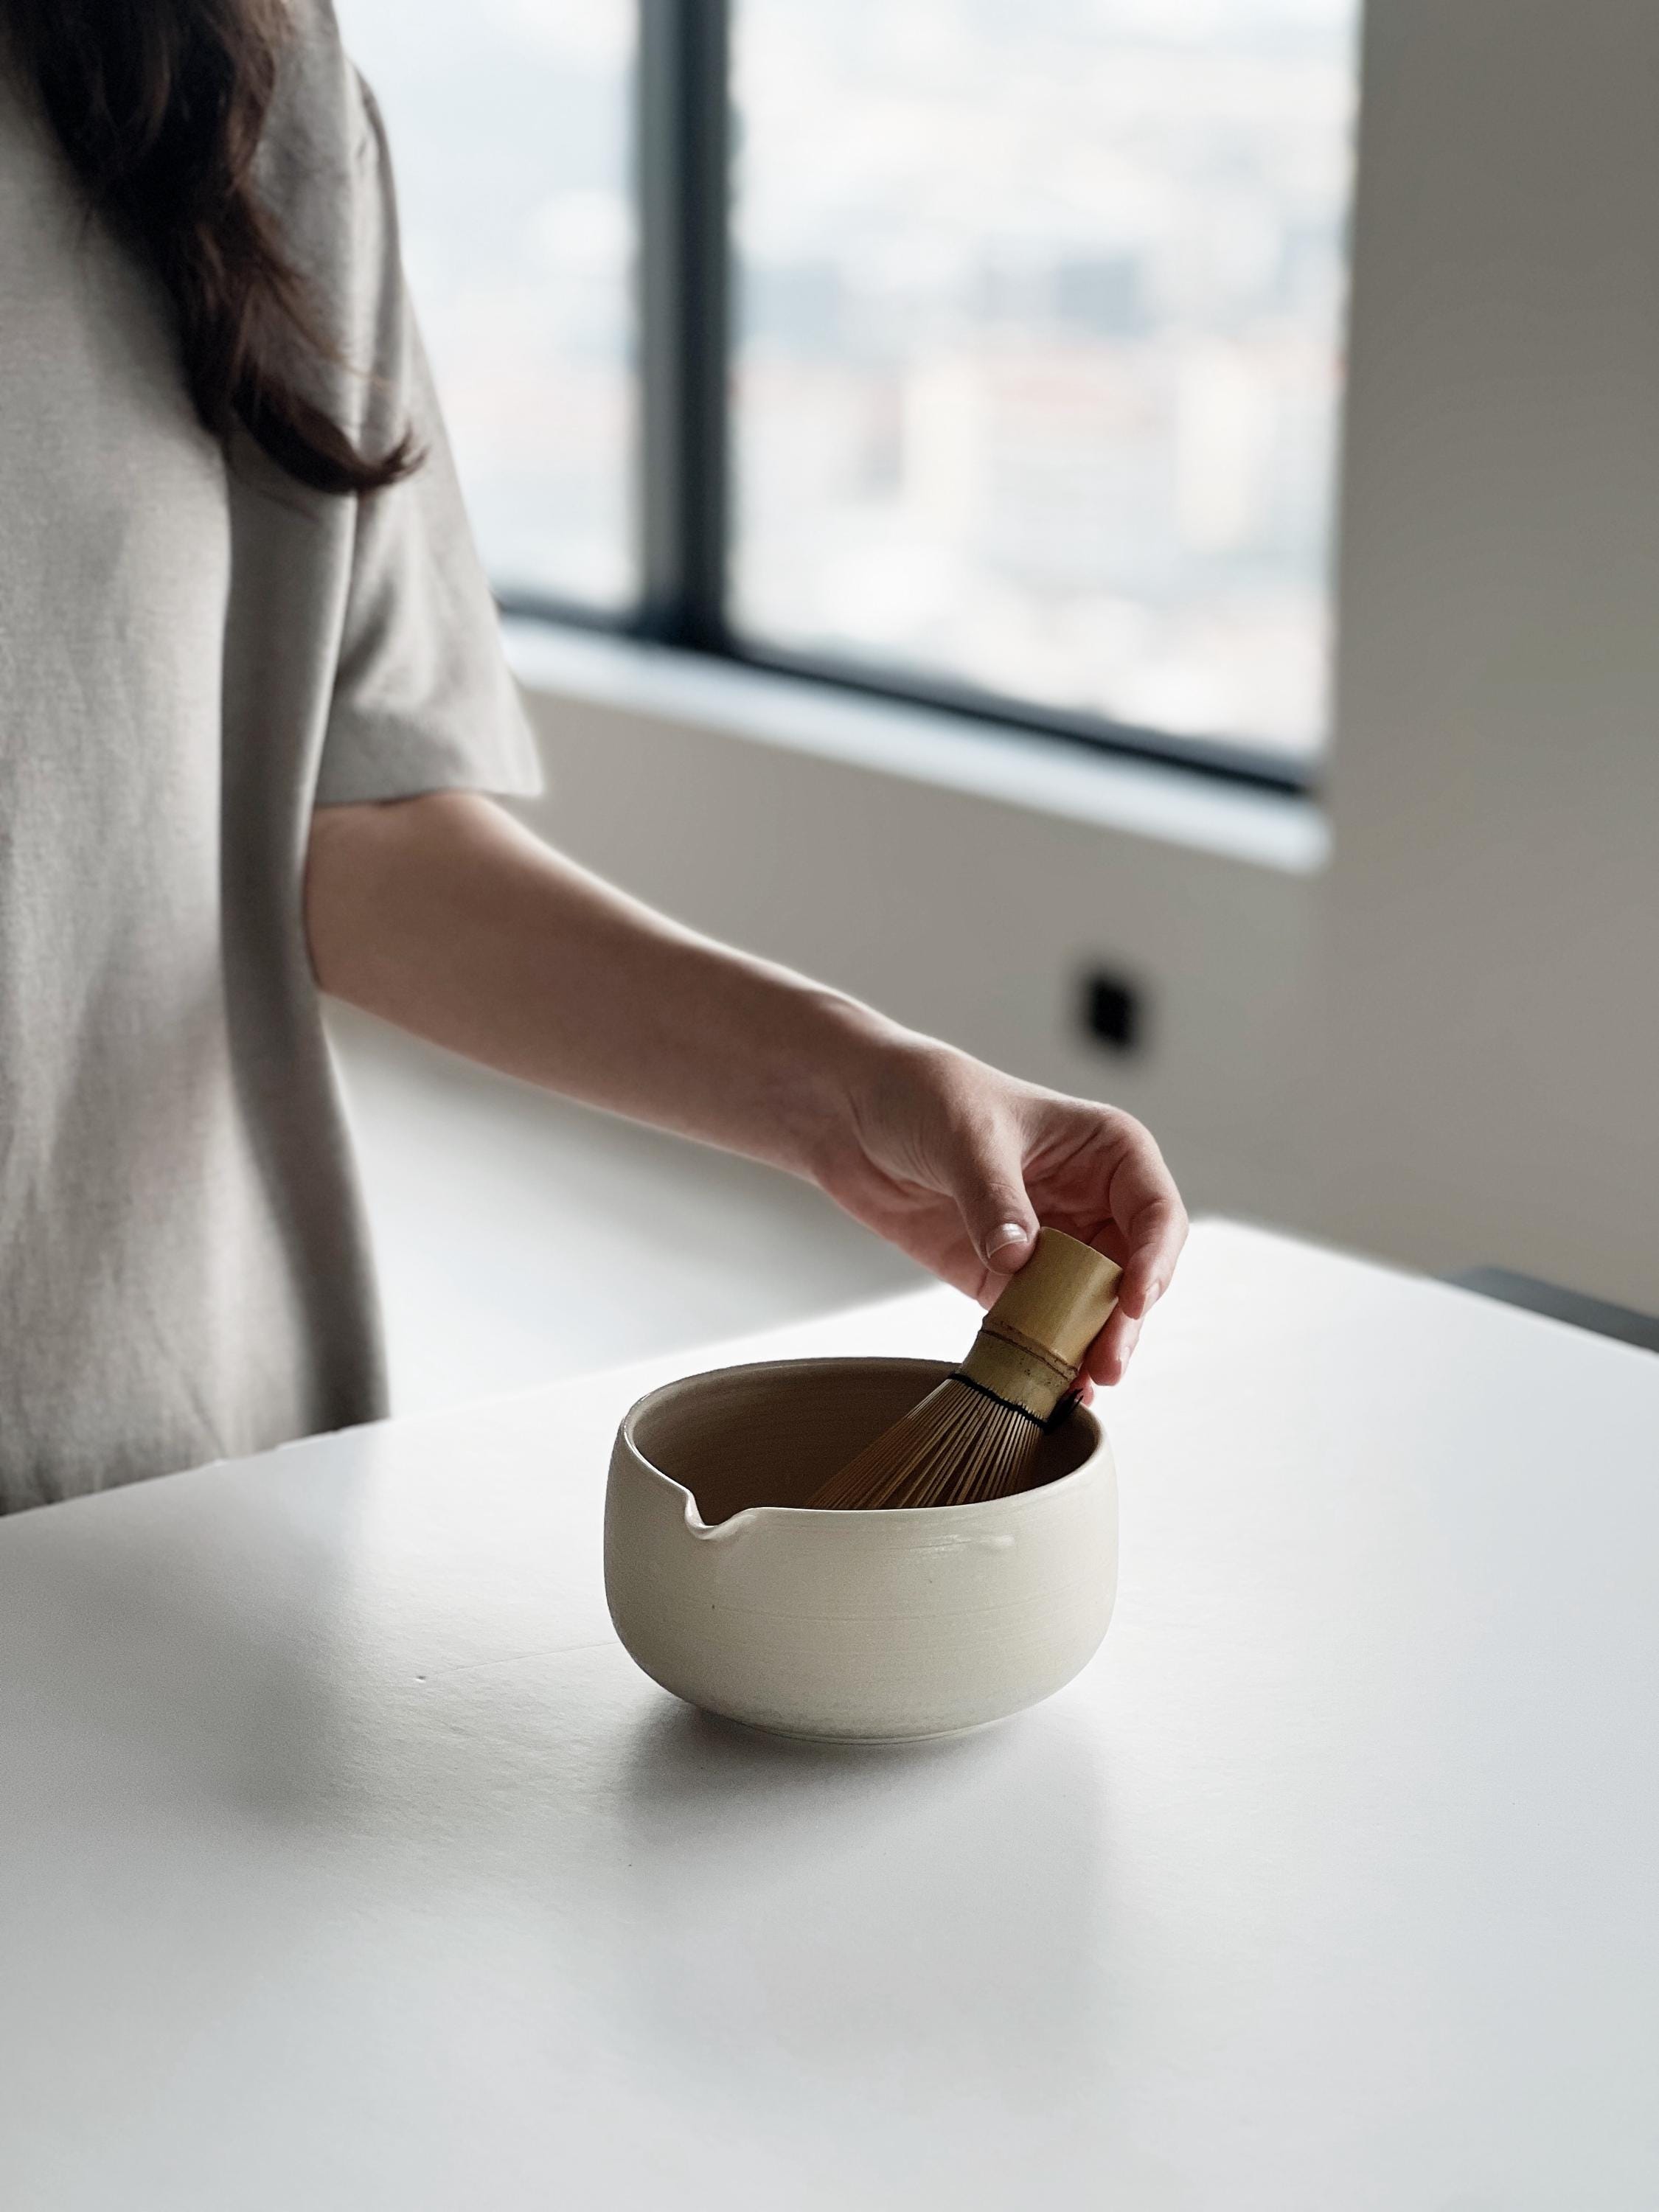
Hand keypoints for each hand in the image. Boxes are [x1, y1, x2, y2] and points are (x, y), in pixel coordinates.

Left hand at [811, 1037, 1186, 1386]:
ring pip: (1091, 1307)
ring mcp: (1051, 1244)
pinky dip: (1043, 1354)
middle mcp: (1090, 1201)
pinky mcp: (1006, 1278)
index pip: (1155, 1212)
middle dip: (1123, 1320)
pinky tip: (1045, 1384)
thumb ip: (995, 1200)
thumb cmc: (923, 1094)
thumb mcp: (964, 1136)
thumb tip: (1019, 1259)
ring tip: (1077, 1386)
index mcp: (1106, 1152)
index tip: (1131, 1299)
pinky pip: (1038, 1323)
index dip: (1154, 1259)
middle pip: (1131, 1273)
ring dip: (1087, 1347)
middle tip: (1104, 1365)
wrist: (851, 1112)